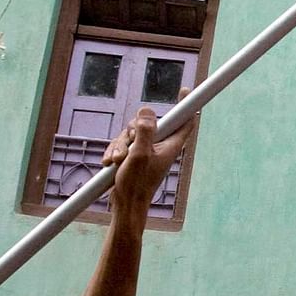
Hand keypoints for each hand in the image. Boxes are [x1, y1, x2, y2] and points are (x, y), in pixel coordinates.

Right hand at [103, 93, 194, 210]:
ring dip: (120, 144)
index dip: (186, 104)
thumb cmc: (136, 184)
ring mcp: (146, 151)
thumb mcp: (139, 154)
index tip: (185, 90)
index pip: (184, 121)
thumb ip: (144, 131)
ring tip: (116, 161)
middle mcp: (160, 146)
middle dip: (133, 130)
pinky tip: (109, 163)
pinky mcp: (133, 156)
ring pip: (132, 133)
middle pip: (148, 123)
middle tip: (130, 143)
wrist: (125, 205)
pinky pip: (122, 144)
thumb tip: (147, 110)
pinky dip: (115, 151)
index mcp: (170, 145)